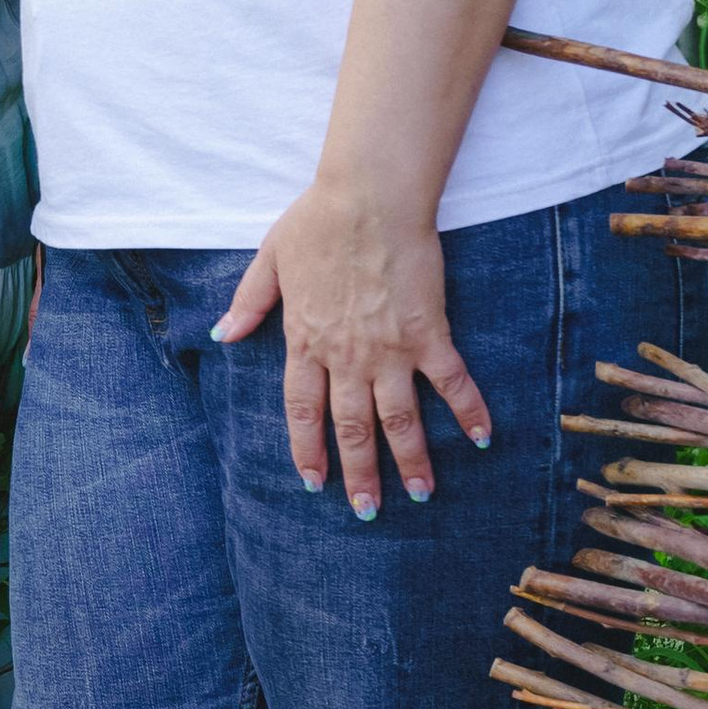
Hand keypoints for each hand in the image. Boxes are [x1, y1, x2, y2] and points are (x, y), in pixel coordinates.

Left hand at [212, 182, 490, 515]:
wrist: (368, 198)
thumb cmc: (318, 220)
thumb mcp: (270, 259)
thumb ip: (248, 302)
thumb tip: (223, 335)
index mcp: (305, 340)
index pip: (303, 410)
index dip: (308, 449)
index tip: (314, 481)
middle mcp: (345, 355)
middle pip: (351, 427)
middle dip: (359, 473)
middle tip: (367, 510)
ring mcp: (389, 349)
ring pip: (399, 419)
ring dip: (411, 462)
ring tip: (421, 494)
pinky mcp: (428, 333)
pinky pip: (452, 383)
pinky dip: (469, 412)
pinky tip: (483, 439)